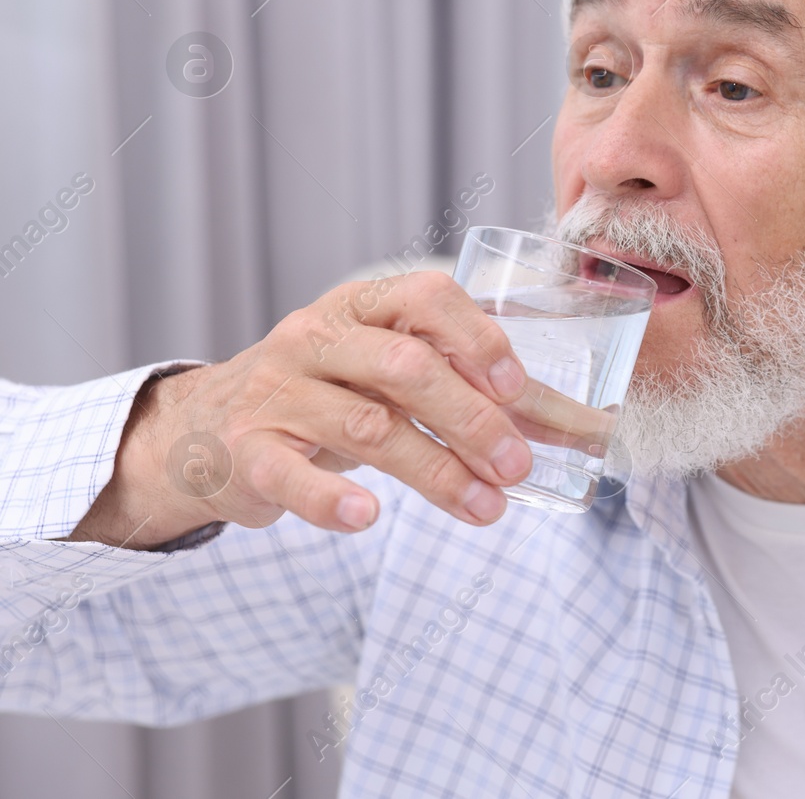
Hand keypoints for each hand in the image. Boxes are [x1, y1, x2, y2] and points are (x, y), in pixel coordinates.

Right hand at [72, 271, 612, 548]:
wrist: (206, 430)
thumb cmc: (332, 395)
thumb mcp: (399, 378)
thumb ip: (486, 397)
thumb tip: (585, 427)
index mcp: (363, 306)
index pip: (425, 297)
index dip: (476, 337)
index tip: (515, 387)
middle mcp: (317, 337)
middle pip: (405, 367)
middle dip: (471, 419)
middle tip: (518, 467)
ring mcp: (278, 392)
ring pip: (366, 426)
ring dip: (435, 472)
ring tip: (485, 509)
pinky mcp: (247, 451)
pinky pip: (290, 474)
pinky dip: (331, 499)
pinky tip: (370, 520)